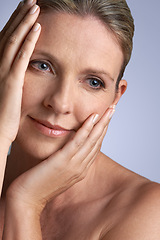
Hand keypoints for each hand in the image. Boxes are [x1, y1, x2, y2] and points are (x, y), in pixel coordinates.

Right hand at [0, 0, 40, 146]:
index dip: (16, 23)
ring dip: (24, 22)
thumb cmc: (3, 114)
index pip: (8, 39)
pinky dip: (29, 41)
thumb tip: (20, 70)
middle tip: (30, 0)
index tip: (26, 10)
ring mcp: (4, 72)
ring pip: (14, 41)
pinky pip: (21, 57)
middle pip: (9, 35)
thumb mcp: (7, 91)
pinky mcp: (12, 81)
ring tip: (35, 6)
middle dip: (20, 16)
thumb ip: (13, 77)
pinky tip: (37, 28)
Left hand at [6, 106, 114, 212]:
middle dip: (106, 124)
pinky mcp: (63, 161)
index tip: (106, 119)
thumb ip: (66, 161)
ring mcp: (74, 165)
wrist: (27, 200)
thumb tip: (68, 150)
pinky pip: (78, 142)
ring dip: (101, 123)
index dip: (102, 131)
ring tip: (109, 109)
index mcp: (80, 169)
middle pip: (97, 142)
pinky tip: (92, 118)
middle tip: (113, 109)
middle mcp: (81, 167)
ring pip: (92, 140)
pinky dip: (87, 129)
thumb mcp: (58, 172)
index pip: (95, 147)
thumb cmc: (39, 184)